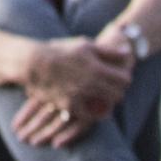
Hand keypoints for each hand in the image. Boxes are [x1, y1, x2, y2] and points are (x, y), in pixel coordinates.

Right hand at [13, 33, 130, 145]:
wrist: (34, 63)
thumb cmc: (61, 51)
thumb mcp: (84, 45)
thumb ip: (107, 51)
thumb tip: (127, 54)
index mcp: (96, 67)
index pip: (124, 79)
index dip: (125, 78)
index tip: (122, 77)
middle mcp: (90, 83)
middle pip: (118, 94)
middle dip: (119, 92)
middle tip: (115, 88)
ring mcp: (80, 96)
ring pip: (105, 107)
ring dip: (107, 103)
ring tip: (104, 97)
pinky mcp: (70, 106)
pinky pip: (89, 115)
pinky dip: (92, 112)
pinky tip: (92, 107)